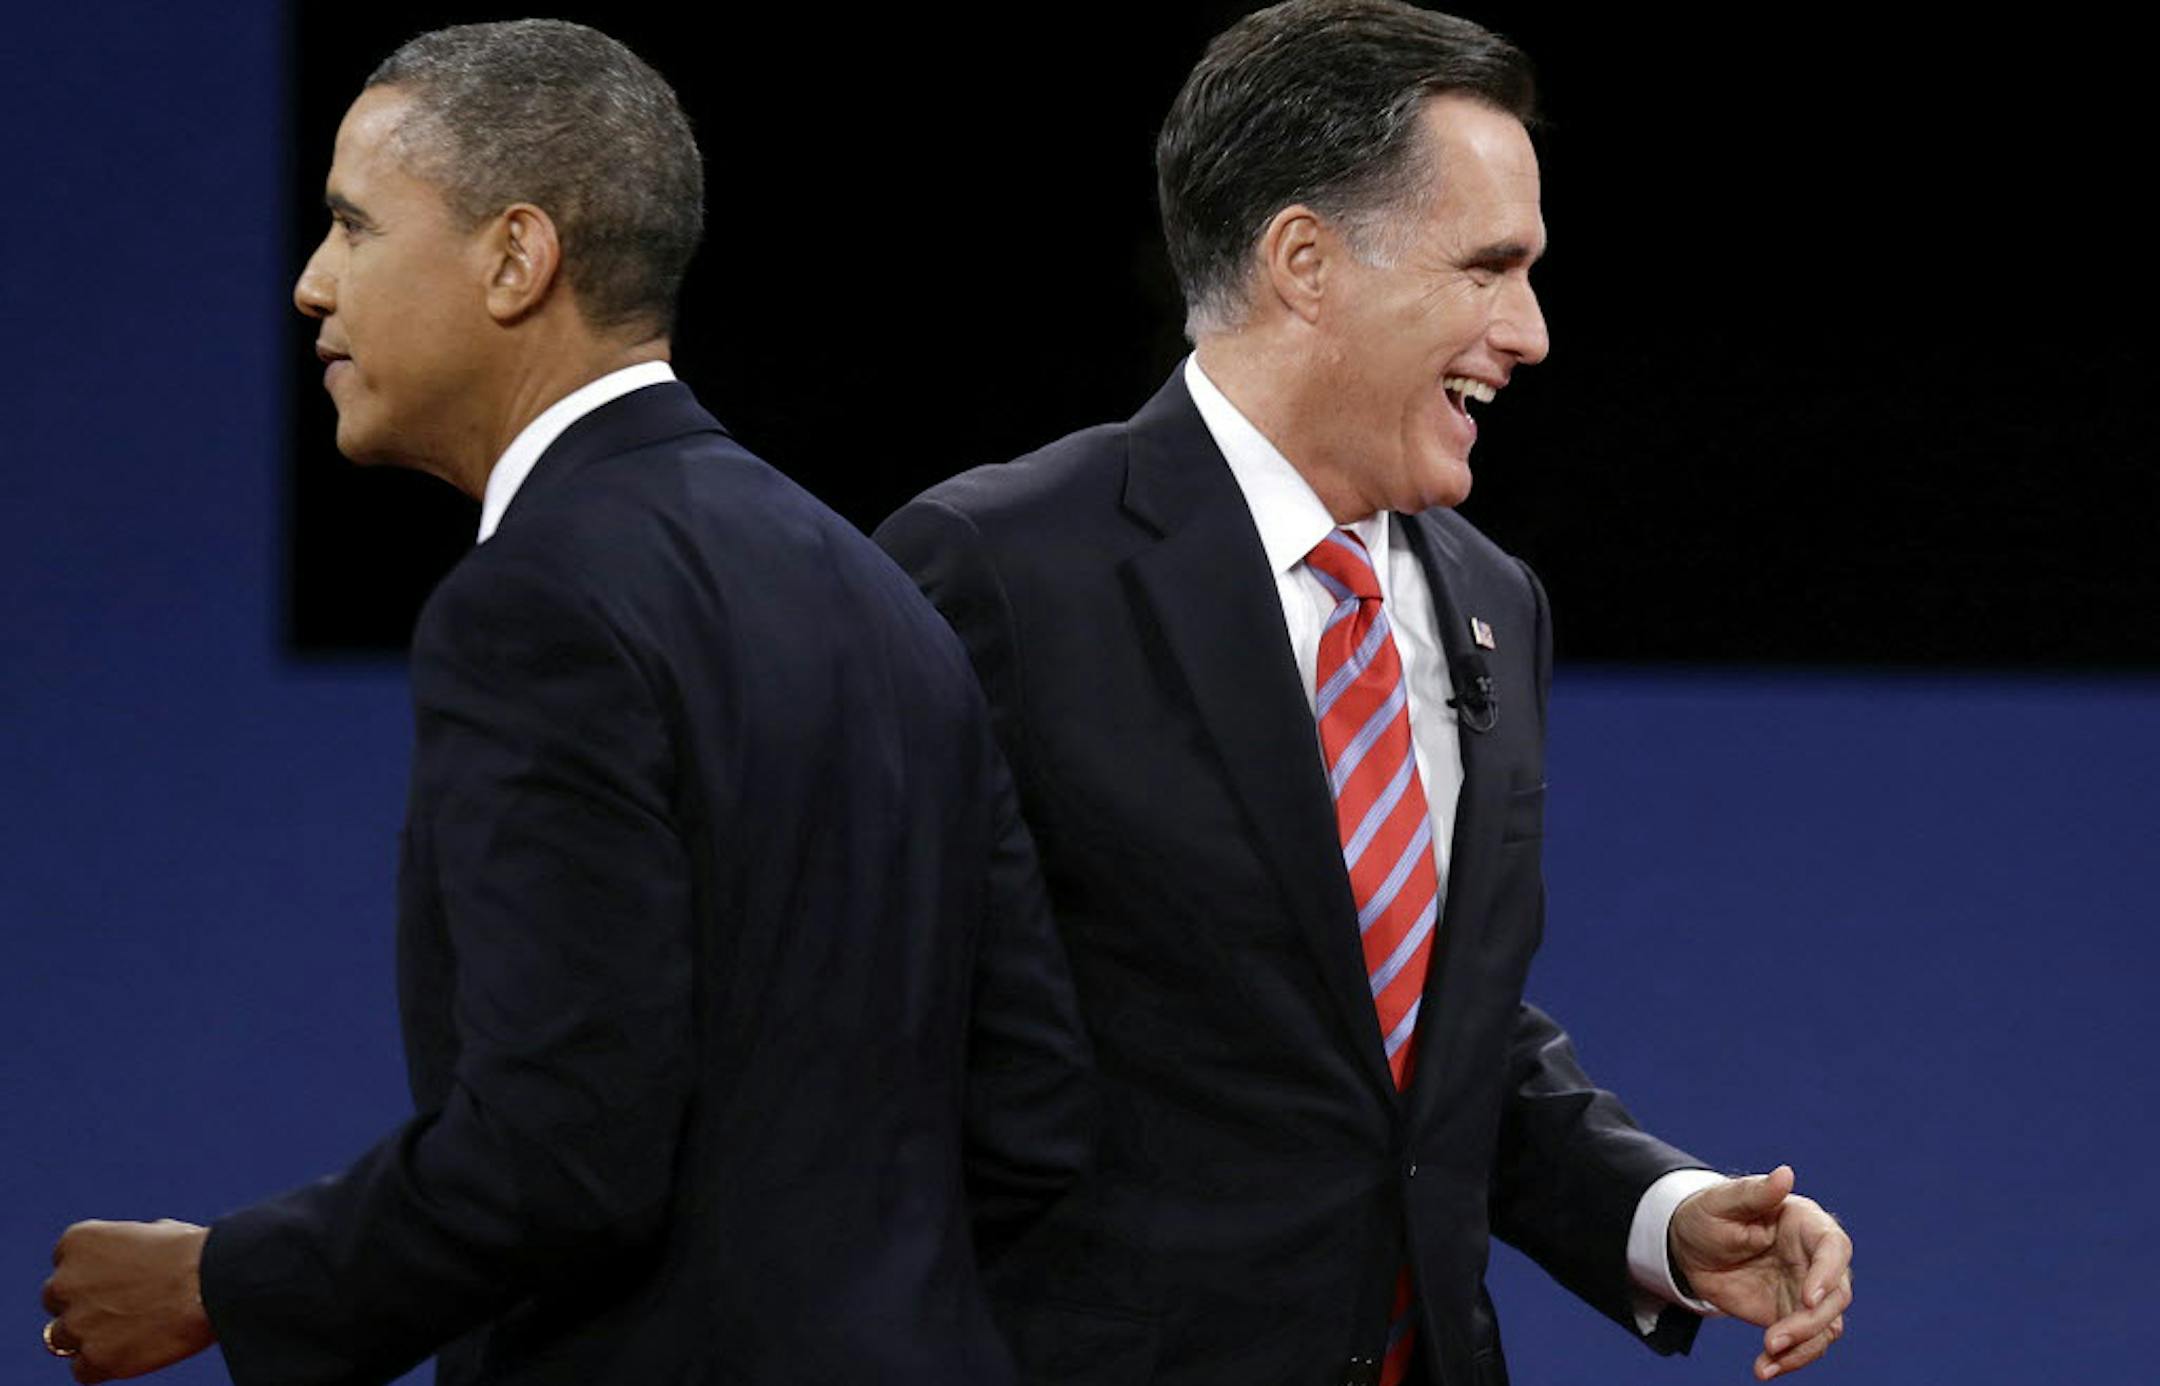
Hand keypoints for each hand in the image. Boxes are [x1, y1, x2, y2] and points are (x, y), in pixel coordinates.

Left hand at [41, 1220, 214, 1381]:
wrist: (215, 1282)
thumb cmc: (196, 1253)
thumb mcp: (155, 1233)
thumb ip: (128, 1250)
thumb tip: (131, 1264)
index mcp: (79, 1241)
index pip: (67, 1263)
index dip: (94, 1273)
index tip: (120, 1280)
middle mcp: (66, 1281)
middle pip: (58, 1300)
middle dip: (83, 1305)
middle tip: (122, 1308)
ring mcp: (76, 1322)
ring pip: (64, 1337)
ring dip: (90, 1336)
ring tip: (132, 1332)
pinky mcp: (93, 1358)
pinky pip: (83, 1370)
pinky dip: (103, 1365)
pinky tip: (134, 1351)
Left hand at [1669, 1166, 1851, 1379]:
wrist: (1690, 1247)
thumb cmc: (1709, 1214)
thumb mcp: (1723, 1201)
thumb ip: (1755, 1192)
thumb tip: (1785, 1173)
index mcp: (1807, 1225)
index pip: (1834, 1249)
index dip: (1827, 1274)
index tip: (1808, 1299)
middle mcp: (1816, 1261)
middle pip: (1836, 1296)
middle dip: (1809, 1322)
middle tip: (1773, 1339)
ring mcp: (1807, 1292)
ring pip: (1826, 1327)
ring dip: (1802, 1349)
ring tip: (1766, 1361)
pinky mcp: (1793, 1317)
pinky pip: (1804, 1345)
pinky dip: (1789, 1361)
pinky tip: (1764, 1369)